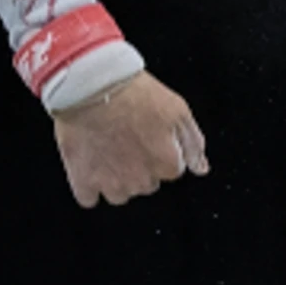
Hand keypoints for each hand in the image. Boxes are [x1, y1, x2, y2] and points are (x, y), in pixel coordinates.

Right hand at [50, 70, 207, 207]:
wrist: (91, 86)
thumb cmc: (133, 92)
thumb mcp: (177, 109)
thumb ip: (193, 143)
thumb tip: (201, 168)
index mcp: (167, 164)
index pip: (171, 170)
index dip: (159, 150)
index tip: (147, 134)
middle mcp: (142, 181)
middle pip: (146, 183)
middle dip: (139, 166)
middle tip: (126, 137)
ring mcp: (112, 185)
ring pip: (119, 194)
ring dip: (115, 178)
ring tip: (106, 148)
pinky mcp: (84, 183)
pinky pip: (89, 198)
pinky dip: (89, 185)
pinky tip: (89, 163)